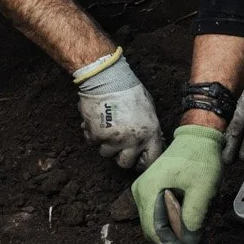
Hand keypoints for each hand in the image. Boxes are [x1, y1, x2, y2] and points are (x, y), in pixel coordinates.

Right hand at [74, 51, 164, 168]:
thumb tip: (148, 142)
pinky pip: (92, 142)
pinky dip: (91, 133)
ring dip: (104, 143)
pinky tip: (95, 120)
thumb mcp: (148, 109)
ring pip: (106, 153)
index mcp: (150, 133)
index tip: (137, 161)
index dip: (143, 163)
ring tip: (106, 126)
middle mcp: (133, 140)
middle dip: (120, 155)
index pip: (152, 160)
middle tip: (117, 144)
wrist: (108, 79)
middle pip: (125, 163)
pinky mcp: (97, 136)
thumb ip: (148, 128)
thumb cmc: (129, 90)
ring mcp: (115, 140)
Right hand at [131, 125, 222, 243]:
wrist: (199, 136)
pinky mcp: (151, 190)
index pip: (155, 229)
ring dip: (170, 236)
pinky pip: (157, 214)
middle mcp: (140, 191)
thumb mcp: (202, 189)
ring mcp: (144, 190)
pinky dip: (170, 225)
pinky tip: (185, 230)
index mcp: (148, 190)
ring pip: (154, 223)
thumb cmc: (201, 158)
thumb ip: (194, 218)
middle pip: (151, 229)